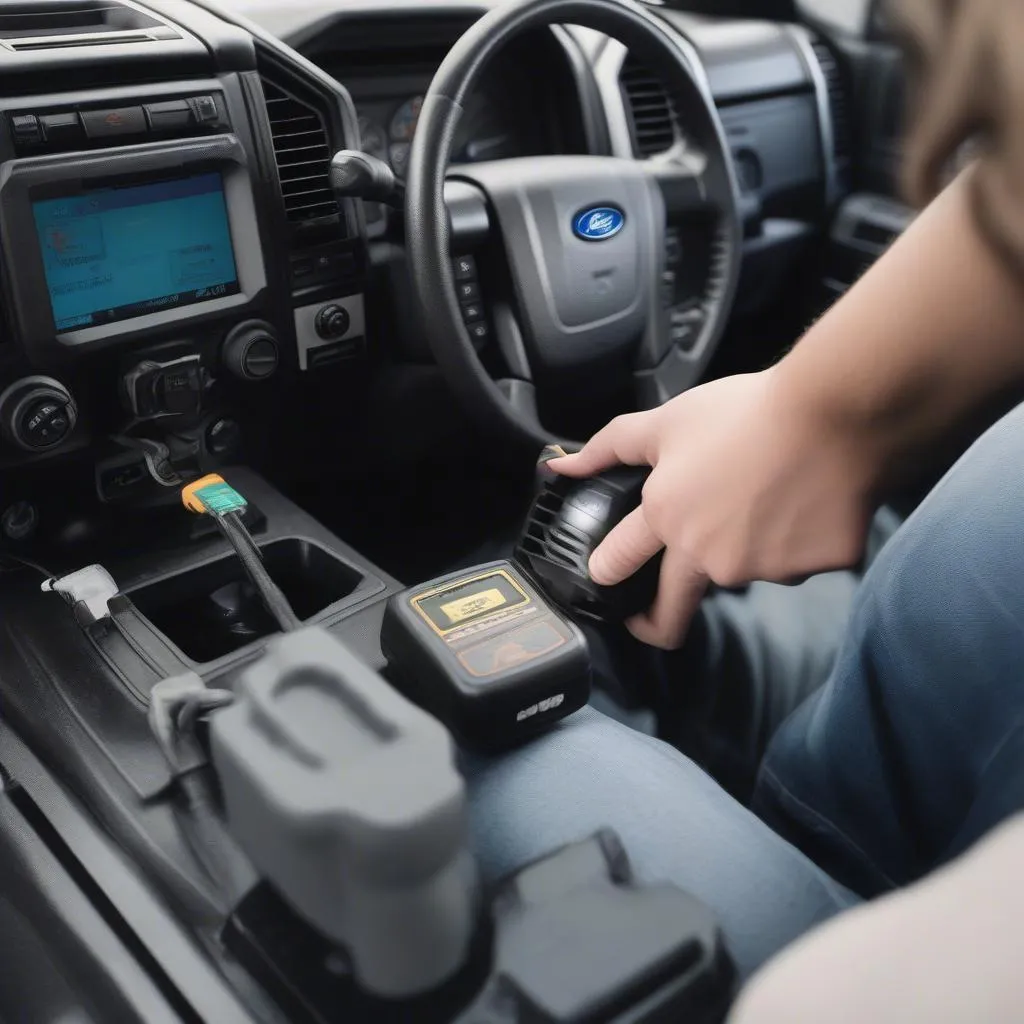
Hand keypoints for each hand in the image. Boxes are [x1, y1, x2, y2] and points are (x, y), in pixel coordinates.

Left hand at [549, 371, 875, 647]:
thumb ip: (609, 447)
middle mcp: (708, 556)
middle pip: (673, 612)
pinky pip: (800, 561)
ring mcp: (763, 568)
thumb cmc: (747, 411)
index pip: (618, 564)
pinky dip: (800, 539)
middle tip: (653, 619)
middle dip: (655, 624)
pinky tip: (808, 499)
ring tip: (769, 493)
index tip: (606, 576)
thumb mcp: (667, 422)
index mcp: (667, 519)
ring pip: (748, 570)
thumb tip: (559, 466)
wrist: (834, 412)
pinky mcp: (814, 568)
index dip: (607, 572)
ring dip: (750, 546)